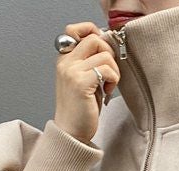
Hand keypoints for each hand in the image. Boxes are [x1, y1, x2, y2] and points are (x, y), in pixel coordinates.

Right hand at [53, 22, 119, 143]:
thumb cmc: (80, 110)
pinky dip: (113, 79)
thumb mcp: (83, 80)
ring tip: (108, 85)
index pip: (74, 29)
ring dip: (113, 70)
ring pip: (104, 54)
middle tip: (109, 72)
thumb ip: (90, 62)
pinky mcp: (81, 83)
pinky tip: (107, 92)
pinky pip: (106, 69)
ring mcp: (72, 72)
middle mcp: (65, 62)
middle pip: (94, 38)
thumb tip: (107, 46)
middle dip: (109, 53)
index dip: (93, 33)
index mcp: (64, 60)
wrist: (71, 133)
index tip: (103, 50)